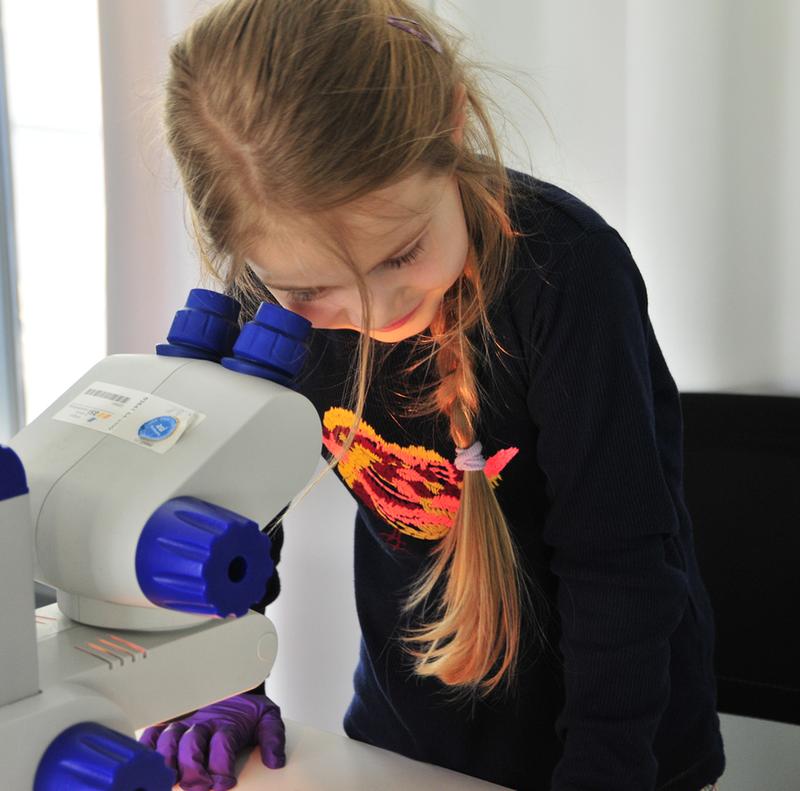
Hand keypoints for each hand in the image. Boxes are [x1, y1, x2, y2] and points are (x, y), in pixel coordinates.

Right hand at [138, 692, 285, 789]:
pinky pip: (153, 733)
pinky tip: (147, 760)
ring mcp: (185, 723)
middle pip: (192, 742)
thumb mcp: (267, 717)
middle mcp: (204, 723)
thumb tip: (274, 761)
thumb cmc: (246, 712)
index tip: (223, 784)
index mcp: (227, 722)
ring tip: (171, 779)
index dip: (221, 766)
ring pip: (170, 737)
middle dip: (194, 767)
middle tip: (200, 786)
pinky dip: (147, 745)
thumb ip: (273, 736)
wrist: (233, 687)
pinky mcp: (170, 724)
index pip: (223, 743)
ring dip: (168, 758)